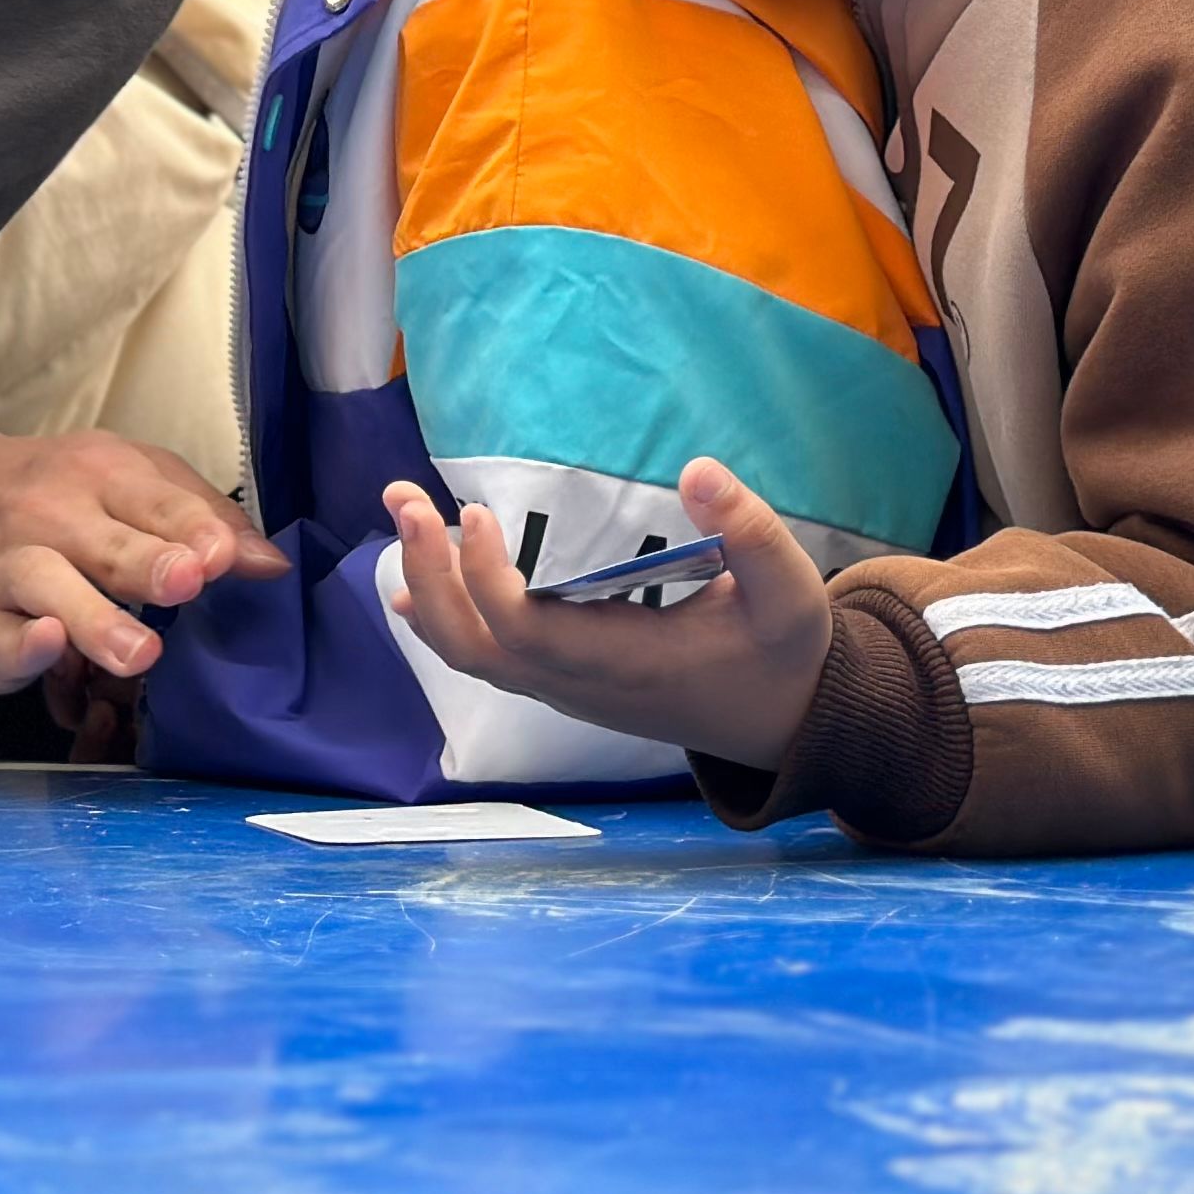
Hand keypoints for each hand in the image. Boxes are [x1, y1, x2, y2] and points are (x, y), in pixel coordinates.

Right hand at [0, 395, 285, 692]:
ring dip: (96, 621)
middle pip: (106, 545)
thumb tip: (268, 564)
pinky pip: (1, 640)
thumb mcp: (122, 476)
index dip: (189, 528)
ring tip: (140, 653)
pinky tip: (45, 645)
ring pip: (50, 592)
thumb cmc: (49, 492)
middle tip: (187, 580)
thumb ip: (198, 514)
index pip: (151, 500)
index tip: (221, 554)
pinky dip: (22, 646)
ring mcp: (9, 571)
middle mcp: (50, 518)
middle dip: (148, 565)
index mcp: (96, 475)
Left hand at [381, 457, 830, 770]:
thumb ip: (751, 532)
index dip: (484, 577)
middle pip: (473, 647)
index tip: (475, 512)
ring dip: (427, 588)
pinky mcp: (562, 682)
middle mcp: (578, 683)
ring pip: (470, 656)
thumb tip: (701, 469)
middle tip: (404, 499)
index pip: (525, 631)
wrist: (784, 724)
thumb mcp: (790, 593)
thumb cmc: (783, 655)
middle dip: (428, 575)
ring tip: (405, 514)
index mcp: (624, 663)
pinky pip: (485, 659)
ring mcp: (564, 689)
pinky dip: (444, 617)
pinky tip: (414, 582)